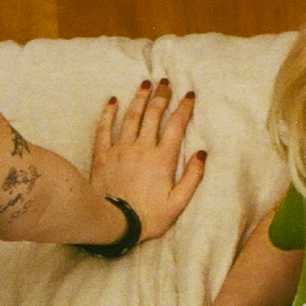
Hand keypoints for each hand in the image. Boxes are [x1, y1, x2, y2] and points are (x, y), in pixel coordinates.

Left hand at [90, 79, 206, 241]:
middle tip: (165, 82)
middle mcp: (142, 148)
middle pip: (153, 115)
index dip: (184, 108)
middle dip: (161, 96)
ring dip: (139, 98)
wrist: (115, 223)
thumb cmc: (149, 217)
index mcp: (163, 158)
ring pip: (131, 117)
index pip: (176, 126)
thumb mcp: (178, 203)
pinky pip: (104, 129)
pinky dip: (108, 113)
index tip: (189, 95)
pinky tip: (112, 101)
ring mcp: (121, 149)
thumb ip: (192, 177)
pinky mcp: (103, 155)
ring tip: (145, 83)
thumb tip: (201, 154)